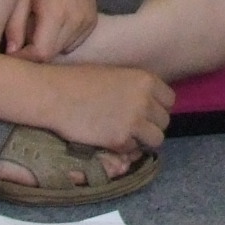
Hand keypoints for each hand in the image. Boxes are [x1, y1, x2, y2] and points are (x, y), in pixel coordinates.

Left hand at [3, 0, 99, 62]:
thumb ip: (14, 26)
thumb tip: (11, 53)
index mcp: (57, 12)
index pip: (41, 54)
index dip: (23, 59)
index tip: (8, 54)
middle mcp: (77, 19)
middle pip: (53, 54)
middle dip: (32, 53)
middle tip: (15, 43)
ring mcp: (88, 19)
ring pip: (64, 49)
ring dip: (47, 45)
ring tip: (33, 29)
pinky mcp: (92, 17)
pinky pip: (74, 40)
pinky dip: (61, 39)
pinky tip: (49, 23)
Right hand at [39, 62, 174, 155]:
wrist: (55, 94)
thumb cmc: (79, 81)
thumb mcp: (115, 75)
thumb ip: (135, 88)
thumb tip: (147, 103)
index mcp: (145, 80)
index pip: (169, 100)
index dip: (157, 107)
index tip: (144, 111)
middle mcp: (145, 100)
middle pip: (164, 121)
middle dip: (150, 125)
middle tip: (132, 126)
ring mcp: (134, 120)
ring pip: (156, 139)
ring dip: (142, 139)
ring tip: (125, 135)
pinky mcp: (120, 139)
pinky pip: (133, 149)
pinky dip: (123, 147)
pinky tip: (108, 138)